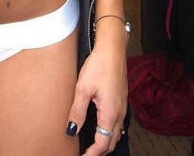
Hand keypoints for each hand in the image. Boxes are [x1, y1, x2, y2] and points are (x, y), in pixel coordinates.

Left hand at [65, 40, 127, 154]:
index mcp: (110, 113)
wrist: (112, 48)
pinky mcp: (121, 99)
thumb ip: (77, 111)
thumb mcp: (83, 88)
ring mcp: (122, 106)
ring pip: (116, 132)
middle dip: (99, 150)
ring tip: (91, 143)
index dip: (92, 154)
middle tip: (85, 152)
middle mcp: (119, 113)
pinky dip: (109, 130)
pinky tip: (99, 125)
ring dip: (105, 140)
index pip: (103, 143)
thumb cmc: (99, 65)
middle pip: (111, 141)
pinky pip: (117, 122)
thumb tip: (71, 130)